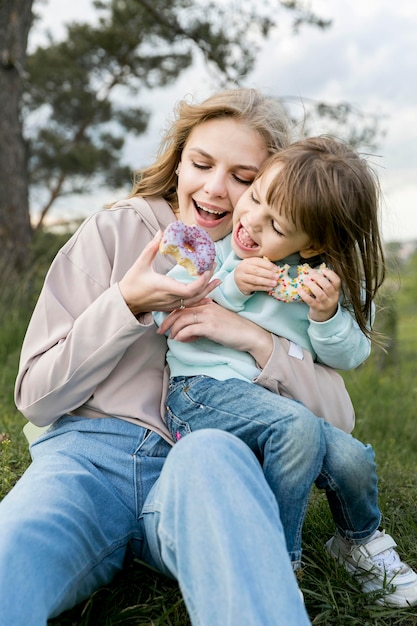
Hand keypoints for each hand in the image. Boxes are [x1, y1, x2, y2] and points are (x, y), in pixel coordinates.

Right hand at [119, 232, 220, 314]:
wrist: (126, 301)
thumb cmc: (132, 283)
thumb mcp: (140, 264)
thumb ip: (151, 248)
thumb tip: (160, 232)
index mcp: (165, 287)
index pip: (189, 290)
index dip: (201, 282)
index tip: (207, 269)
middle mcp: (170, 298)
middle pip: (197, 295)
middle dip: (208, 282)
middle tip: (214, 267)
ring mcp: (171, 304)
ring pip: (195, 301)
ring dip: (208, 290)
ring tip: (218, 280)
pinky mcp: (171, 307)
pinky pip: (189, 304)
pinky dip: (201, 298)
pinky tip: (209, 294)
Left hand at [157, 300, 273, 367]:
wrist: (250, 334)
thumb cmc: (234, 330)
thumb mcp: (216, 322)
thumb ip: (201, 324)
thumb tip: (186, 334)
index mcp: (207, 304)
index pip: (184, 306)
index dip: (172, 315)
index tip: (165, 324)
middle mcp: (206, 307)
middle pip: (180, 311)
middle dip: (167, 322)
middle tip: (160, 331)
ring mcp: (209, 316)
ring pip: (183, 319)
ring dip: (174, 330)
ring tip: (171, 338)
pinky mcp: (211, 326)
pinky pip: (190, 329)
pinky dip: (182, 335)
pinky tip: (180, 340)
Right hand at [234, 257, 277, 294]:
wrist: (238, 279)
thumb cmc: (250, 270)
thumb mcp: (253, 264)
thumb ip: (263, 265)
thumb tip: (276, 269)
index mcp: (247, 261)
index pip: (258, 262)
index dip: (268, 265)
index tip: (276, 269)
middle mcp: (242, 268)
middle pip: (256, 271)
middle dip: (268, 274)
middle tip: (276, 277)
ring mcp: (242, 278)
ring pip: (255, 280)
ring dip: (266, 282)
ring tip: (274, 283)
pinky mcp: (243, 286)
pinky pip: (255, 287)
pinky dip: (263, 288)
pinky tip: (270, 288)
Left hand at [299, 267, 340, 321]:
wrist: (325, 316)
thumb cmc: (325, 299)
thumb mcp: (328, 292)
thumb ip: (324, 283)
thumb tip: (314, 270)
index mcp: (336, 291)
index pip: (337, 281)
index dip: (331, 274)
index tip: (323, 269)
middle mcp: (333, 298)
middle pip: (327, 286)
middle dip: (318, 278)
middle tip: (311, 272)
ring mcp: (325, 304)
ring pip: (320, 294)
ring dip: (312, 285)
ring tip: (305, 280)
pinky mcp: (317, 309)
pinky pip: (311, 301)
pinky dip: (304, 295)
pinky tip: (299, 289)